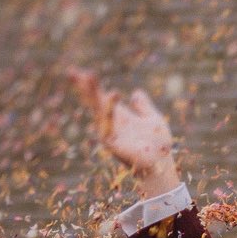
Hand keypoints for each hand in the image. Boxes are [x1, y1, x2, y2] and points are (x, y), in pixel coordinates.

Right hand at [72, 70, 181, 193]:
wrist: (162, 165)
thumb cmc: (158, 145)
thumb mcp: (153, 119)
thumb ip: (144, 107)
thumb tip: (136, 92)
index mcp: (120, 116)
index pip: (101, 97)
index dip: (91, 85)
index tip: (80, 71)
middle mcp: (112, 123)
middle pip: (95, 102)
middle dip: (85, 87)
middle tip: (74, 72)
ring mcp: (111, 133)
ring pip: (99, 110)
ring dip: (94, 94)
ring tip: (90, 76)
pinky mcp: (113, 144)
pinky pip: (108, 125)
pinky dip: (109, 111)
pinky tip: (113, 94)